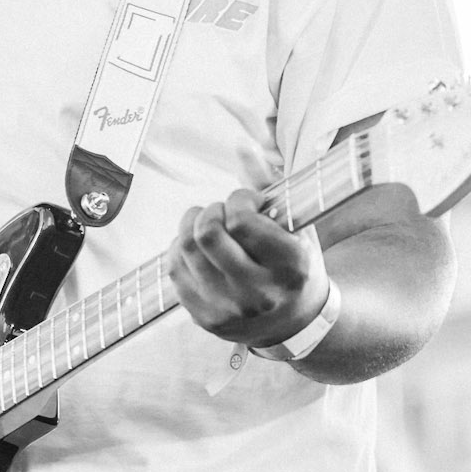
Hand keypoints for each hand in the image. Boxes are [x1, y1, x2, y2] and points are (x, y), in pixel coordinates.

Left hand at [169, 190, 328, 347]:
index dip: (238, 200)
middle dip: (210, 211)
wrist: (296, 324)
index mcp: (291, 267)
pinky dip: (180, 250)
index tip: (248, 202)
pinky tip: (198, 249)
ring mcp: (230, 310)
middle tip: (222, 213)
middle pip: (207, 235)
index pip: (241, 221)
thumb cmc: (296, 264)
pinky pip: (174, 271)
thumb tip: (242, 147)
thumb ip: (268, 184)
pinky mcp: (206, 320)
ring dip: (191, 226)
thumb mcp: (296, 225)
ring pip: (184, 250)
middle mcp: (260, 293)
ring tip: (208, 226)